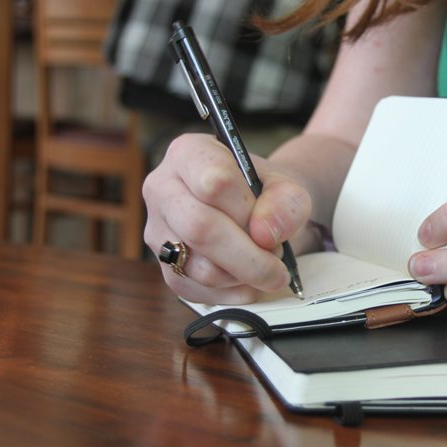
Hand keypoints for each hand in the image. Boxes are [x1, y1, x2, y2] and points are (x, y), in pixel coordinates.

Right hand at [143, 133, 311, 304]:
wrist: (257, 211)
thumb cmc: (265, 193)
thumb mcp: (287, 186)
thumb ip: (286, 202)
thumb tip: (264, 235)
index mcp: (188, 153)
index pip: (213, 181)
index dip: (248, 210)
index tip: (268, 224)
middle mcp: (163, 188)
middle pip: (200, 228)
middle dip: (250, 257)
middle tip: (278, 266)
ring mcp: (158, 230)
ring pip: (200, 267)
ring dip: (244, 275)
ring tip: (264, 263)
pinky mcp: (165, 267)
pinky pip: (197, 290)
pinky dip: (233, 292)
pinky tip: (248, 280)